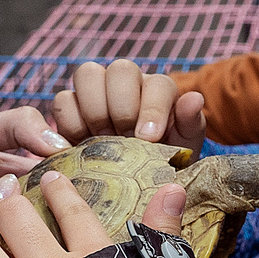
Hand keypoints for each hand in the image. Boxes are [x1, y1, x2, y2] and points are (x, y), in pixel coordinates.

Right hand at [51, 60, 206, 149]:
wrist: (130, 187)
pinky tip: (77, 148)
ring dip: (93, 108)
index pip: (157, 84)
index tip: (148, 139)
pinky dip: (68, 123)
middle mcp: (128, 85)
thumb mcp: (182, 149)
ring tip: (100, 140)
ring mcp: (97, 93)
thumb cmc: (161, 164)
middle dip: (121, 106)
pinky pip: (63, 101)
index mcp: (158, 92)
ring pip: (87, 74)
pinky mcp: (71, 108)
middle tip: (123, 139)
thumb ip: (190, 123)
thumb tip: (195, 99)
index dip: (151, 108)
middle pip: (120, 70)